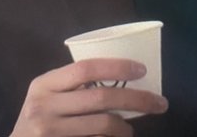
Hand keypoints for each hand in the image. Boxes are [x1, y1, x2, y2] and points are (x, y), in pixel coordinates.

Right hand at [10, 58, 167, 136]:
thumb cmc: (37, 119)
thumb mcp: (46, 96)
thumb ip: (71, 85)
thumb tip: (121, 76)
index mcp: (44, 84)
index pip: (86, 68)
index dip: (117, 66)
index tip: (142, 70)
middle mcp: (44, 107)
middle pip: (101, 98)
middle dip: (136, 99)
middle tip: (160, 103)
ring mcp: (49, 133)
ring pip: (102, 126)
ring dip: (125, 127)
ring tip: (131, 128)